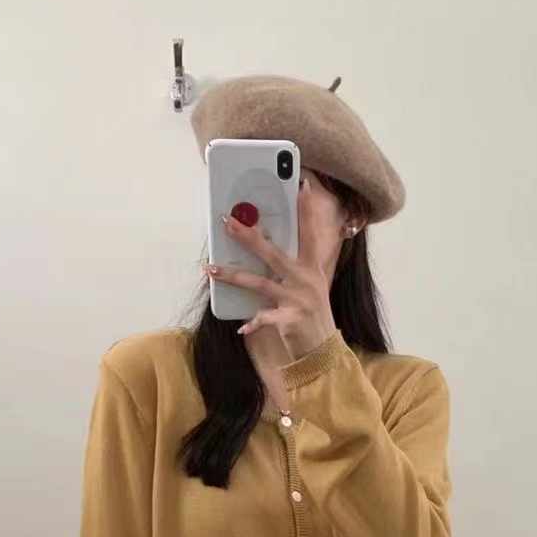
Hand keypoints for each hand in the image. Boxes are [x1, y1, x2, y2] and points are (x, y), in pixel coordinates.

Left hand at [204, 176, 338, 361]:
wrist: (323, 350)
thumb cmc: (311, 315)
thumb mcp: (308, 286)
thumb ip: (290, 266)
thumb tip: (264, 245)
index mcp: (311, 268)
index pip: (309, 234)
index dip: (306, 210)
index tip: (301, 186)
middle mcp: (306, 280)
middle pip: (273, 253)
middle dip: (248, 237)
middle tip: (228, 221)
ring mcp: (299, 300)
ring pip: (260, 283)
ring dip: (233, 275)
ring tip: (212, 269)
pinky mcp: (290, 320)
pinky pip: (264, 318)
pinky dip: (252, 322)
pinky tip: (241, 327)